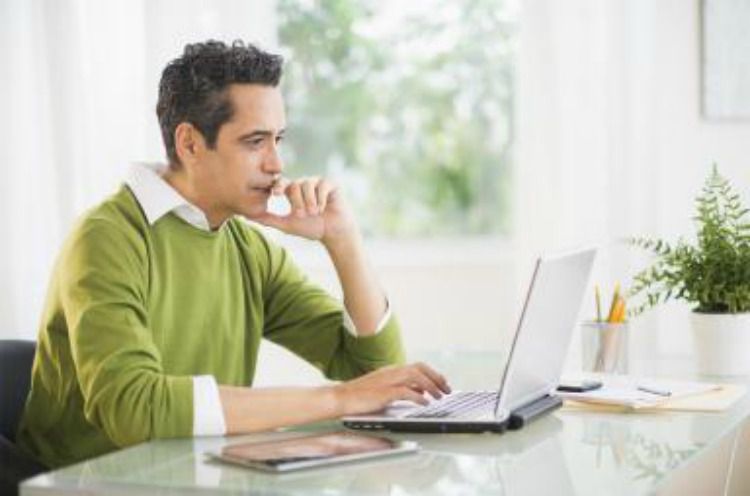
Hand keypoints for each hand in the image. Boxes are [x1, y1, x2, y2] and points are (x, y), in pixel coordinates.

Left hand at [252, 176, 356, 244]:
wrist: (333, 232)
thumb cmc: (311, 228)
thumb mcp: (287, 224)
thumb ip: (269, 219)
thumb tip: (249, 216)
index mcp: (293, 191)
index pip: (282, 183)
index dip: (278, 185)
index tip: (276, 194)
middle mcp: (304, 184)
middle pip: (294, 185)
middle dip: (297, 202)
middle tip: (302, 214)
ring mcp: (317, 183)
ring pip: (307, 185)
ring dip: (310, 202)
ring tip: (314, 213)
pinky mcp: (330, 184)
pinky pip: (321, 186)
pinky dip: (321, 199)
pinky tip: (324, 208)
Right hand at [333, 362, 451, 415]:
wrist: (339, 398)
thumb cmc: (359, 396)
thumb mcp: (384, 390)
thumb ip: (401, 388)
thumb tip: (420, 393)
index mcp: (391, 370)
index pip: (418, 366)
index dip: (433, 373)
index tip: (443, 382)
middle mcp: (391, 372)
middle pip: (420, 368)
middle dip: (437, 378)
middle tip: (447, 389)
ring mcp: (387, 381)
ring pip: (416, 377)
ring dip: (431, 386)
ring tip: (439, 397)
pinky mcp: (384, 392)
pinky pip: (406, 392)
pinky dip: (418, 397)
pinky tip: (425, 403)